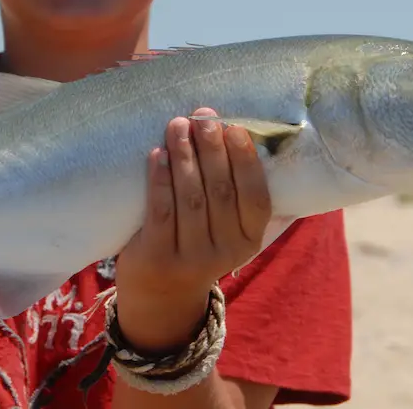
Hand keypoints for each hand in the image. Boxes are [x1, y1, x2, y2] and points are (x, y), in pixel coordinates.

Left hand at [113, 107, 271, 351]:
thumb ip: (237, 197)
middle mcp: (226, 251)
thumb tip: (240, 134)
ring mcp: (192, 257)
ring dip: (184, 156)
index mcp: (250, 240)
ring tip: (177, 125)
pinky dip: (160, 179)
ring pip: (191, 197)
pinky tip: (157, 154)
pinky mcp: (158, 257)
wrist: (161, 296)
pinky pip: (161, 211)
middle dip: (211, 148)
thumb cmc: (198, 246)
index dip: (246, 160)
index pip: (255, 196)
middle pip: (221, 190)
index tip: (234, 127)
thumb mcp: (228, 232)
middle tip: (203, 116)